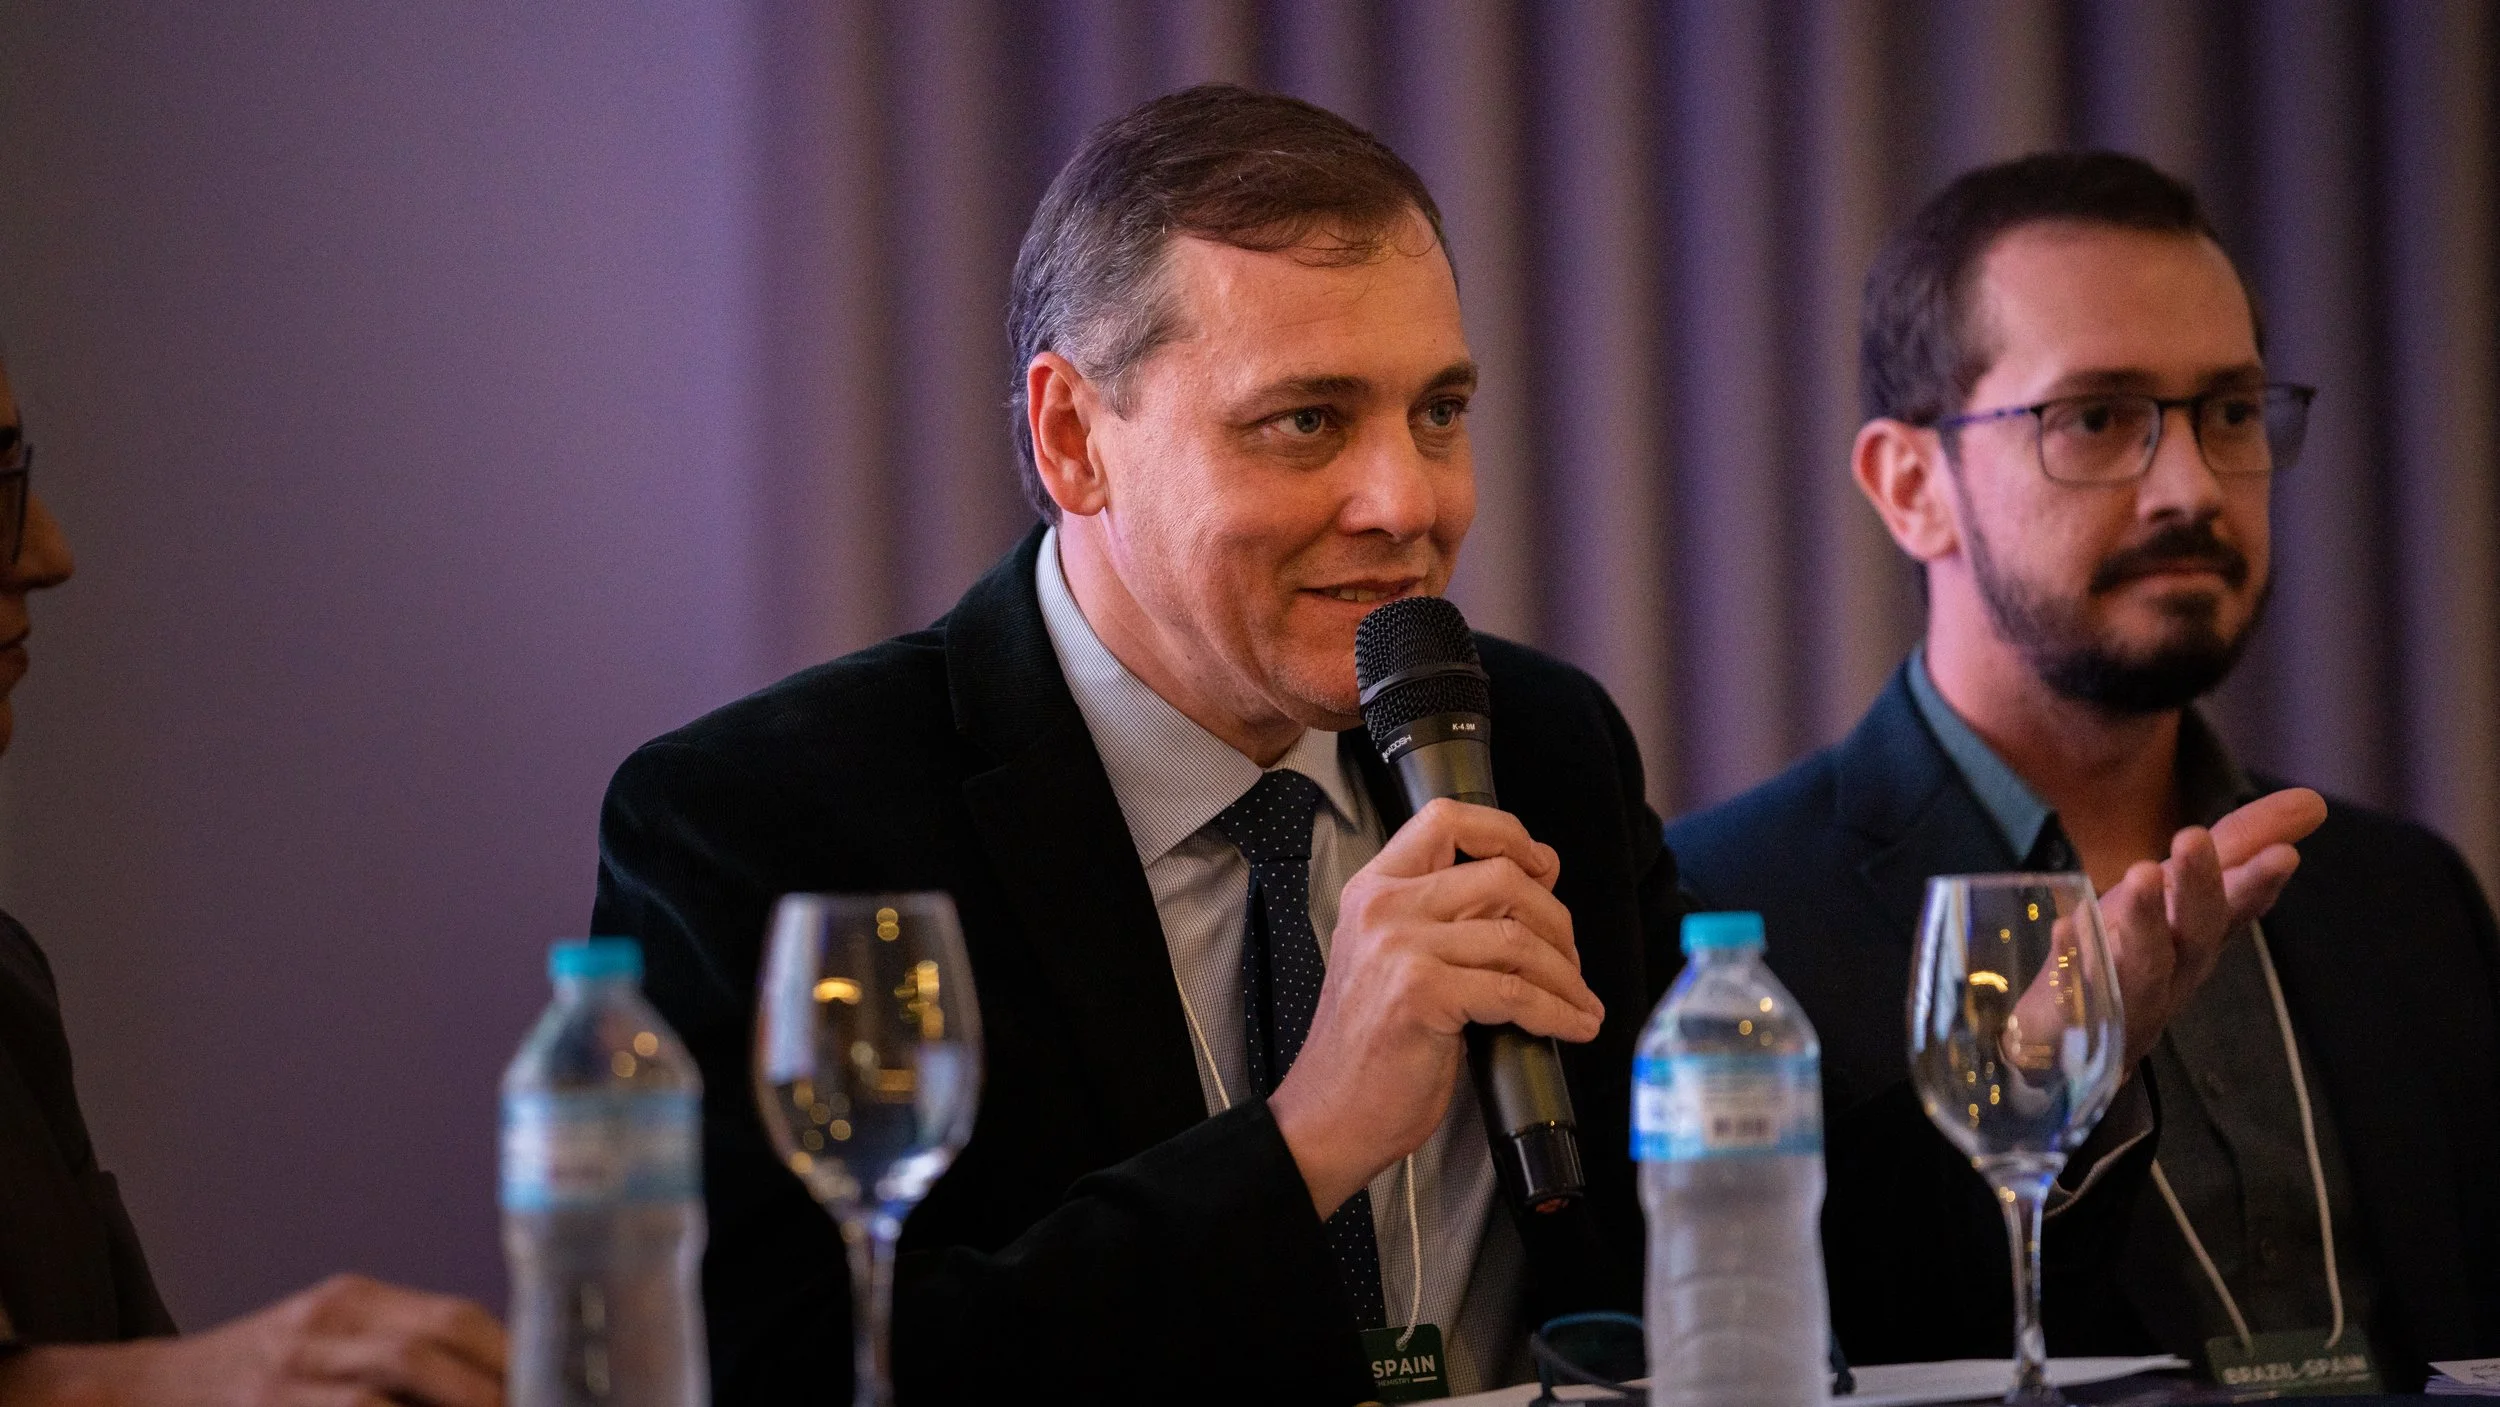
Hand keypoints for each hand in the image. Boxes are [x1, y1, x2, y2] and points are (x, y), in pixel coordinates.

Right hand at [0, 1275, 507, 1406]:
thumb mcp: (326, 1341)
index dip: (510, 1352)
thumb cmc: (249, 1378)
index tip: (550, 1382)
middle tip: (535, 1406)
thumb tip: (495, 1377)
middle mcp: (326, 1326)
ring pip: (395, 1384)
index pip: (455, 1316)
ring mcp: (294, 1373)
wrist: (138, 1392)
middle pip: (434, 1344)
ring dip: (460, 1404)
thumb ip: (400, 1349)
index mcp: (351, 1300)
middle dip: (495, 1385)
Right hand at [1267, 798, 1602, 1216]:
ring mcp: (1400, 947)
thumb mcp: (1395, 959)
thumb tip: (1532, 886)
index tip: (1544, 865)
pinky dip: (1558, 1012)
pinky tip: (1573, 1026)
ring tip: (1580, 1003)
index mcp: (1374, 888)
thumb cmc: (1370, 1046)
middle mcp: (1384, 907)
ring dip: (1565, 976)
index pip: (1446, 818)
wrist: (1331, 1113)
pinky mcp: (1422, 993)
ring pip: (1518, 938)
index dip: (1507, 833)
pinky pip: (1516, 992)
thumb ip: (1446, 918)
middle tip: (1569, 961)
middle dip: (1556, 920)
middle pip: (1502, 876)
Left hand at [2099, 787, 2325, 1069]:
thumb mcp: (2177, 890)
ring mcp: (2128, 1002)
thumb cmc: (2131, 954)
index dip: (2259, 883)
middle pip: (2195, 933)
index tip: (2283, 854)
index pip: (2239, 907)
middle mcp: (2175, 973)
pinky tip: (2065, 928)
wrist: (2071, 1043)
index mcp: (2200, 937)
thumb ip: (2239, 845)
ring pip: (2144, 968)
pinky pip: (2077, 995)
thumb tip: (2313, 801)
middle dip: (2200, 888)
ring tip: (2142, 874)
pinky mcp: (2076, 1020)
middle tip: (2192, 837)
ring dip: (2144, 922)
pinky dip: (2074, 960)